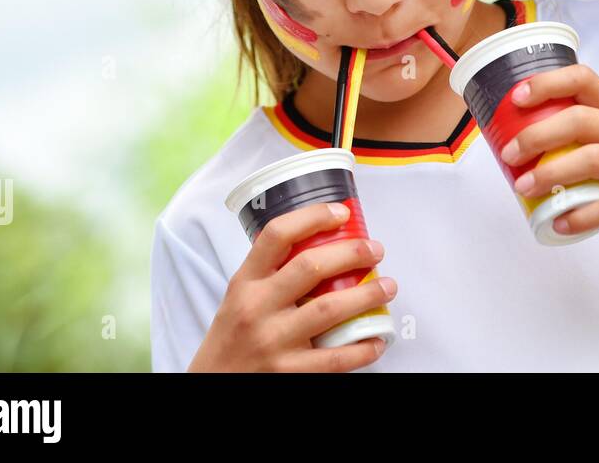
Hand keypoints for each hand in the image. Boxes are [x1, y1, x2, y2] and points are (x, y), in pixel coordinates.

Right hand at [188, 202, 397, 371]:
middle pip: (310, 266)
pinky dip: (362, 348)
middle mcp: (256, 308)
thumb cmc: (232, 339)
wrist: (210, 386)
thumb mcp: (238, 299)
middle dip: (352, 253)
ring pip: (329, 309)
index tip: (341, 212)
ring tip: (388, 287)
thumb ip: (270, 275)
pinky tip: (377, 339)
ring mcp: (272, 341)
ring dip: (367, 295)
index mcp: (244, 282)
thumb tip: (322, 247)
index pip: (277, 236)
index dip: (312, 217)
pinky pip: (334, 359)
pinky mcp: (288, 372)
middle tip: (376, 250)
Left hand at [499, 63, 598, 247]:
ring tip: (524, 187)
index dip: (547, 83)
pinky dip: (580, 216)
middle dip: (537, 135)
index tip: (516, 98)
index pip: (584, 79)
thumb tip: (525, 139)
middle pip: (580, 119)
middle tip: (509, 154)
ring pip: (591, 159)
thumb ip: (589, 132)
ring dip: (550, 174)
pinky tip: (559, 223)